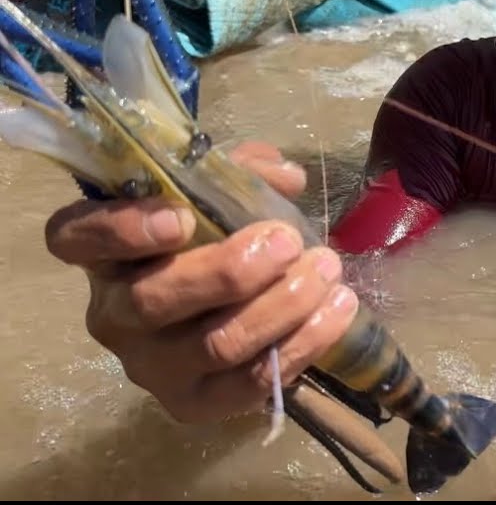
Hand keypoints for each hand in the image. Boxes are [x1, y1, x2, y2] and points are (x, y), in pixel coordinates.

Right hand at [43, 141, 358, 424]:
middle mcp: (114, 314)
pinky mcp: (193, 404)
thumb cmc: (219, 235)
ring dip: (281, 306)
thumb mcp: (223, 191)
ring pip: (214, 345)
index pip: (77, 239)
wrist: (238, 304)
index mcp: (104, 254)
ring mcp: (151, 366)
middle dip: (231, 270)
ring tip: (326, 271)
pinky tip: (337, 310)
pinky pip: (248, 383)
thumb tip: (286, 177)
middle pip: (155, 300)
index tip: (180, 218)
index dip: (121, 230)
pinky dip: (301, 344)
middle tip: (288, 242)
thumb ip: (246, 172)